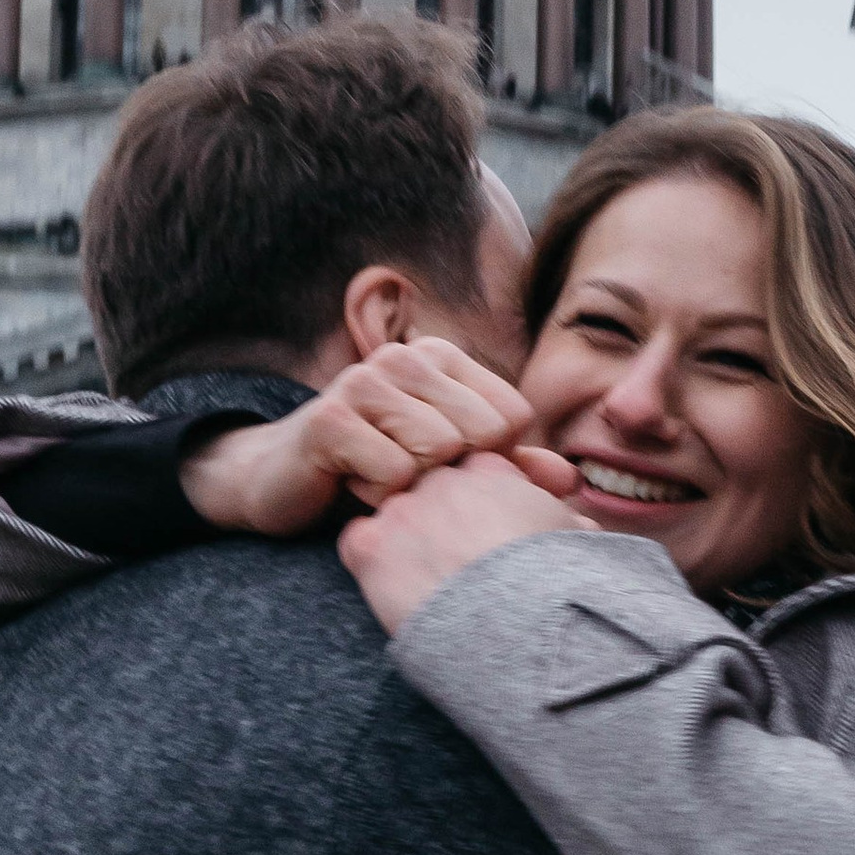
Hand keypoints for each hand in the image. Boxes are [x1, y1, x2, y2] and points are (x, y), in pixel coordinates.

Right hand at [183, 341, 539, 537]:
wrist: (283, 479)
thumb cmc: (377, 468)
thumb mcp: (450, 465)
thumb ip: (510, 467)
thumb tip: (571, 479)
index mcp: (442, 358)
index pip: (514, 417)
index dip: (490, 460)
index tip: (444, 464)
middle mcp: (405, 357)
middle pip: (482, 436)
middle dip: (450, 474)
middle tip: (407, 471)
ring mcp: (365, 382)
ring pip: (439, 454)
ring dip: (412, 486)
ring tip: (380, 475)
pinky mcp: (331, 419)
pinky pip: (394, 475)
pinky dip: (380, 497)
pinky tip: (352, 483)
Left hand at [339, 448, 594, 632]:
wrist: (522, 627)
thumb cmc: (559, 589)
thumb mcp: (577, 543)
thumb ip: (567, 522)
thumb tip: (577, 525)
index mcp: (492, 473)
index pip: (473, 470)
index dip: (481, 502)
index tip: (489, 533)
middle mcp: (443, 480)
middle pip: (429, 488)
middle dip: (441, 517)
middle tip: (458, 560)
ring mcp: (405, 511)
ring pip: (394, 513)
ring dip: (406, 539)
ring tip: (430, 581)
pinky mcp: (373, 546)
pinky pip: (359, 542)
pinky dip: (370, 561)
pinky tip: (396, 588)